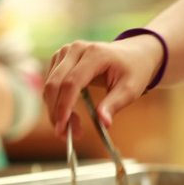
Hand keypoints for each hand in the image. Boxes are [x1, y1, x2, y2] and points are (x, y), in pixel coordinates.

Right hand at [43, 36, 162, 138]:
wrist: (133, 53)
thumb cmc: (133, 70)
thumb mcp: (130, 89)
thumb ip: (114, 105)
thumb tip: (103, 123)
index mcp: (95, 54)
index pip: (71, 82)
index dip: (64, 106)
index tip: (63, 127)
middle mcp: (76, 50)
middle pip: (54, 84)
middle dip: (56, 112)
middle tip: (65, 135)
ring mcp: (66, 52)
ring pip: (49, 86)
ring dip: (55, 110)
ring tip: (74, 127)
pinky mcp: (60, 59)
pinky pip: (51, 84)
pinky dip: (55, 103)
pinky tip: (69, 115)